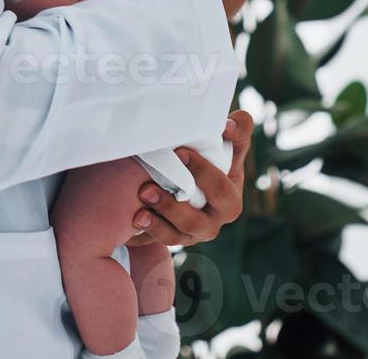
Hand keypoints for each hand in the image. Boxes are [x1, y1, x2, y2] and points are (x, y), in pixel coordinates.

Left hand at [126, 110, 252, 247]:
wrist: (195, 187)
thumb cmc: (213, 163)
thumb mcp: (230, 150)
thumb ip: (238, 132)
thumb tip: (228, 124)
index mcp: (230, 202)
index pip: (220, 190)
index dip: (202, 173)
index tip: (180, 152)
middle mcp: (212, 223)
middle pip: (194, 221)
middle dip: (171, 206)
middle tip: (146, 188)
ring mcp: (190, 235)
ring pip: (174, 236)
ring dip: (154, 224)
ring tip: (137, 210)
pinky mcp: (169, 239)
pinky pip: (154, 242)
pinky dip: (141, 233)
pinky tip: (129, 223)